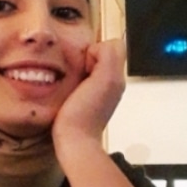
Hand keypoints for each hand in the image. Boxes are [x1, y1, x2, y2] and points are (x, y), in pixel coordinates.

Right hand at [52, 38, 125, 152]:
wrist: (73, 141)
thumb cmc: (84, 114)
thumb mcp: (104, 78)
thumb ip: (108, 56)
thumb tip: (95, 49)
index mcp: (115, 76)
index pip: (110, 46)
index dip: (95, 51)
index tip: (86, 66)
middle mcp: (110, 82)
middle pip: (100, 54)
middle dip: (87, 59)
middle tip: (78, 74)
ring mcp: (98, 91)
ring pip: (89, 65)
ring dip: (79, 68)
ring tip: (73, 83)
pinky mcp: (85, 99)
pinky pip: (81, 77)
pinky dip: (74, 79)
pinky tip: (70, 91)